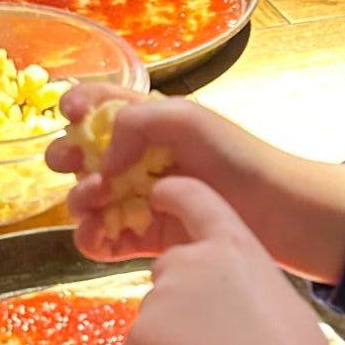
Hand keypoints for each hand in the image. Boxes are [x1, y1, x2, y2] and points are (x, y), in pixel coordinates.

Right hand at [48, 85, 344, 284]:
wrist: (276, 210)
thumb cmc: (236, 155)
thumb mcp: (187, 119)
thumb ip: (136, 123)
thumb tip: (101, 159)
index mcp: (148, 122)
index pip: (100, 106)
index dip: (78, 105)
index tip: (70, 110)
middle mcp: (137, 159)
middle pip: (84, 155)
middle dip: (68, 155)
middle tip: (68, 162)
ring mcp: (138, 200)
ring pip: (88, 200)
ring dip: (79, 198)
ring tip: (94, 198)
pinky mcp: (145, 238)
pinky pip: (104, 239)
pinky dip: (92, 238)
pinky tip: (96, 233)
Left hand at [125, 179, 344, 344]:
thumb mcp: (273, 295)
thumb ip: (236, 281)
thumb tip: (215, 297)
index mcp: (232, 243)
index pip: (194, 198)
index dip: (174, 193)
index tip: (159, 192)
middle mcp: (188, 259)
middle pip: (169, 268)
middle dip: (183, 296)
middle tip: (219, 338)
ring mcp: (158, 296)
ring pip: (156, 312)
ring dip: (173, 334)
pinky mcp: (138, 335)